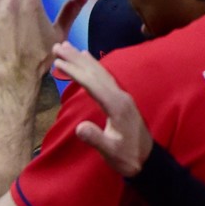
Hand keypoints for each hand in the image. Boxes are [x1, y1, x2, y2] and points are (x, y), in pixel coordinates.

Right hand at [53, 41, 152, 176]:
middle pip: (95, 72)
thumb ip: (96, 139)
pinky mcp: (120, 99)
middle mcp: (120, 95)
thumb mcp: (110, 151)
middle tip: (58, 45)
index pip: (92, 83)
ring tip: (67, 47)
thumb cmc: (127, 157)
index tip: (58, 61)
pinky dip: (94, 66)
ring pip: (100, 72)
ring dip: (83, 59)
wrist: (147, 160)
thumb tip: (79, 127)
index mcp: (116, 106)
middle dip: (76, 58)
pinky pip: (104, 77)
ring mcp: (121, 96)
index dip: (75, 71)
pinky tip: (87, 59)